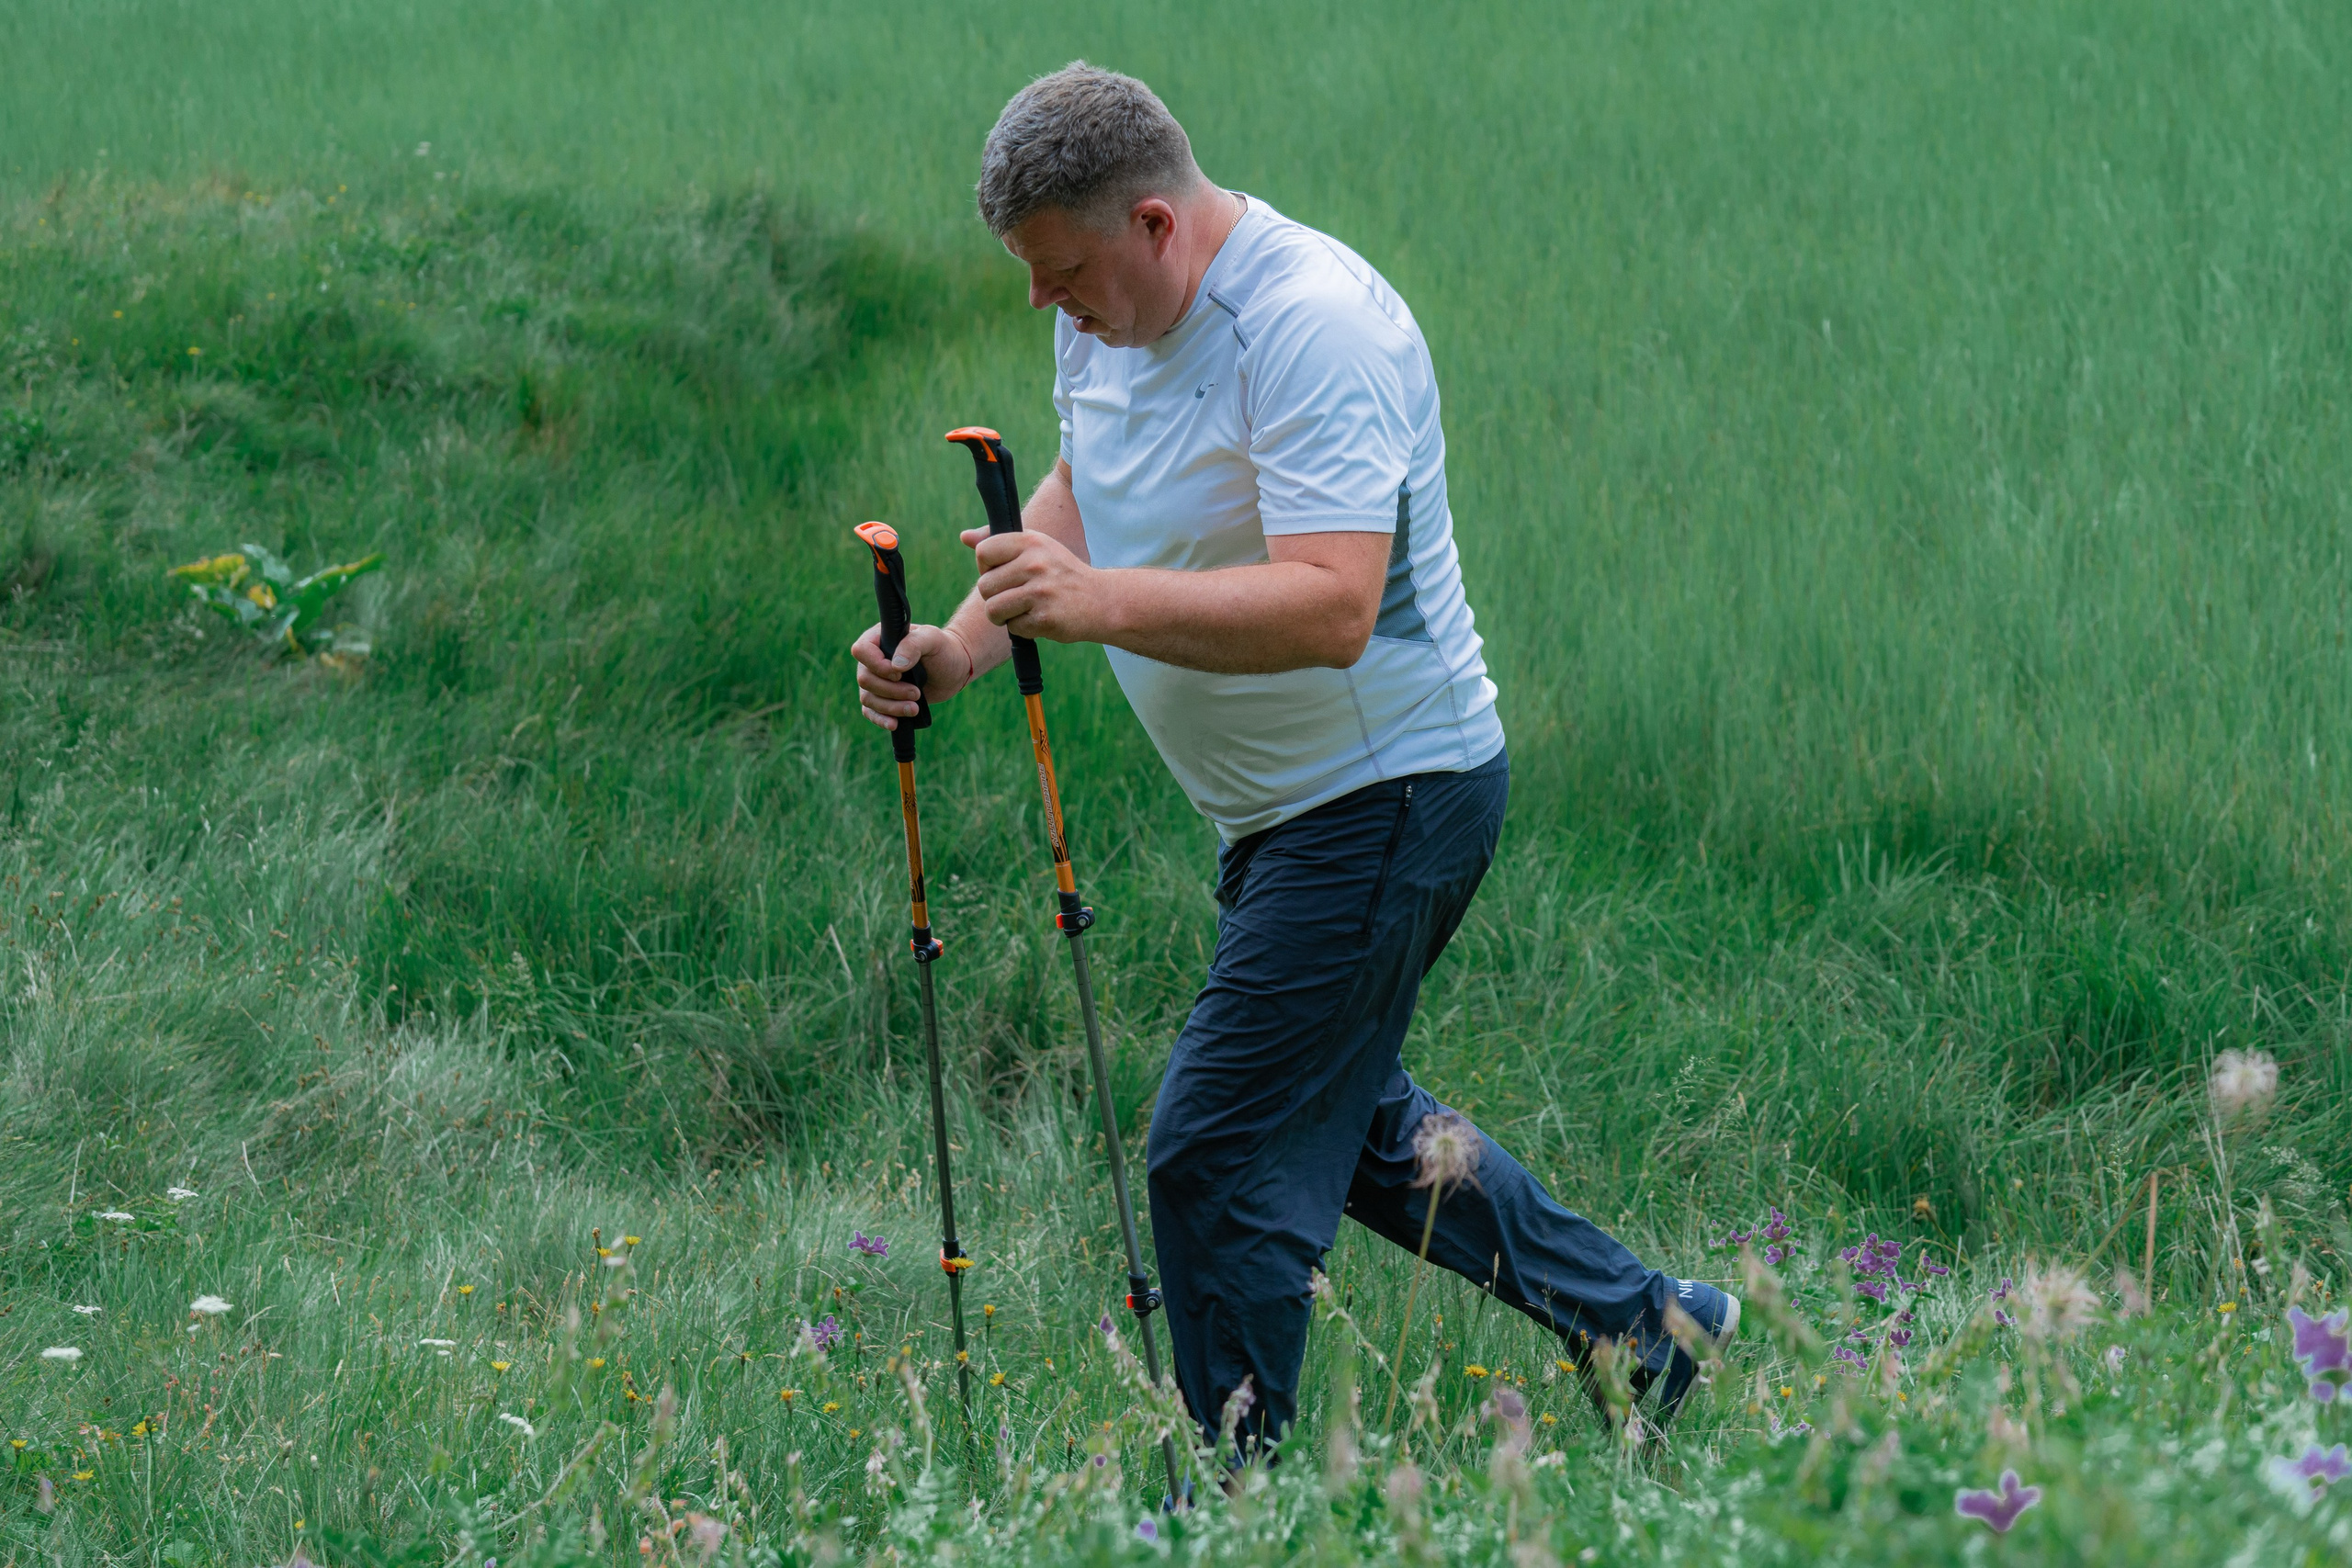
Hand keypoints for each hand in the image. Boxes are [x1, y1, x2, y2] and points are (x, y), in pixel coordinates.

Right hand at [852, 621, 974, 730]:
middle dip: (891, 690)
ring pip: (867, 698)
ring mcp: (876, 681)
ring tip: (915, 708)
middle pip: (865, 679)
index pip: (861, 650)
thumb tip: (896, 666)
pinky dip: (881, 719)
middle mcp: (872, 660)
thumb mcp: (932, 639)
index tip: (900, 673)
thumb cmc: (942, 649)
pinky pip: (871, 712)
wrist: (954, 670)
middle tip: (916, 692)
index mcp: (879, 639)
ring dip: (891, 706)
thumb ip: (914, 645)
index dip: (877, 665)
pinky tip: (895, 724)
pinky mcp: (883, 699)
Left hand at [965, 526, 1107, 643]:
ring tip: (1022, 610)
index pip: (983, 552)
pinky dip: (1022, 629)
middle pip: (984, 586)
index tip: (1003, 573)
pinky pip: (1013, 628)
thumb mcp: (1037, 548)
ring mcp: (1040, 591)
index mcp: (1031, 541)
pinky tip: (1039, 619)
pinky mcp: (1045, 618)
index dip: (987, 567)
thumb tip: (964, 537)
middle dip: (995, 596)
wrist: (1101, 601)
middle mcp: (1035, 563)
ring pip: (993, 610)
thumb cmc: (1062, 574)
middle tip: (1016, 596)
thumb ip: (999, 543)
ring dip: (1003, 616)